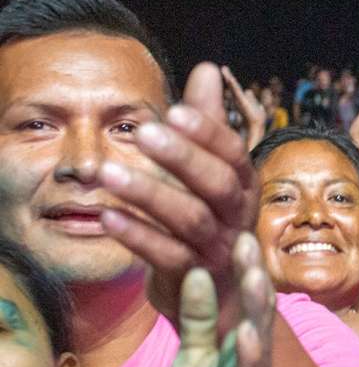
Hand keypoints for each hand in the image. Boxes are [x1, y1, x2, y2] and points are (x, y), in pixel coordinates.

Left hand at [97, 62, 259, 331]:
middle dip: (183, 158)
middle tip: (143, 132)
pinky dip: (138, 236)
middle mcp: (238, 216)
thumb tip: (207, 69)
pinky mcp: (195, 279)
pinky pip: (167, 256)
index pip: (232, 153)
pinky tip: (108, 216)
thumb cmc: (210, 222)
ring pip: (192, 220)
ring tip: (108, 172)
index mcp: (243, 185)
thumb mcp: (211, 172)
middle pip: (218, 185)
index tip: (174, 109)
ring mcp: (219, 250)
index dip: (207, 132)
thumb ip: (208, 124)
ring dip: (150, 194)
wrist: (218, 297)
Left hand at [158, 233, 275, 366]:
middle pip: (257, 314)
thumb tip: (194, 269)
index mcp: (239, 348)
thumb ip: (197, 320)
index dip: (243, 267)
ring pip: (259, 345)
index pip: (244, 301)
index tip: (239, 228)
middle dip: (254, 276)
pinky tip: (248, 337)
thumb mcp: (191, 357)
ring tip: (256, 275)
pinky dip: (250, 362)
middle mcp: (252, 365)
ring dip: (258, 310)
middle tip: (248, 237)